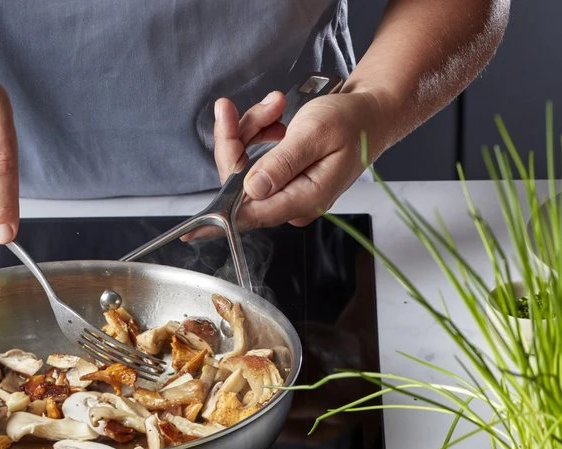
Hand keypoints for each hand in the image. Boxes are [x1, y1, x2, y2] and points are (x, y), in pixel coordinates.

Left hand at [211, 89, 384, 230]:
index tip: (190, 231)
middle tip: (240, 107)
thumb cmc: (352, 122)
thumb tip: (252, 189)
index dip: (218, 219)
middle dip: (237, 141)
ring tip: (276, 104)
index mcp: (304, 198)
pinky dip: (259, 132)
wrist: (371, 113)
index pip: (250, 215)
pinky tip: (277, 116)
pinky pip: (255, 158)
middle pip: (241, 183)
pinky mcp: (283, 178)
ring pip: (245, 166)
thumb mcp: (316, 134)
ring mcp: (287, 190)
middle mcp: (292, 201)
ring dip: (252, 130)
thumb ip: (283, 163)